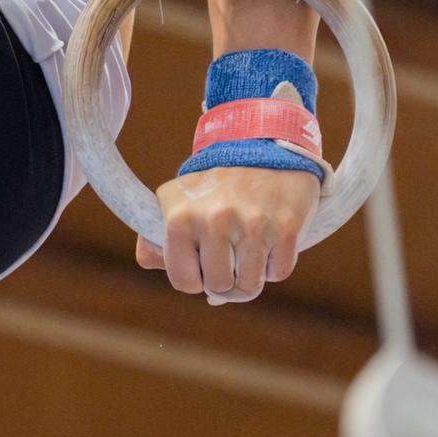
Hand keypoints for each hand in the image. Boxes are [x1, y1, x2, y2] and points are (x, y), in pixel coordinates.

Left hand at [136, 161, 319, 301]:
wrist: (263, 150)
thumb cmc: (214, 187)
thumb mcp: (175, 202)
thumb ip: (154, 238)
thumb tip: (152, 263)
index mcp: (180, 217)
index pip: (183, 281)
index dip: (193, 280)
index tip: (200, 267)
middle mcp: (214, 220)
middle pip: (219, 286)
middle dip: (223, 281)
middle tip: (226, 260)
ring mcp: (252, 224)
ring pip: (250, 286)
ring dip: (249, 277)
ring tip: (245, 254)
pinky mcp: (285, 227)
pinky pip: (278, 273)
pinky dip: (274, 265)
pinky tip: (267, 240)